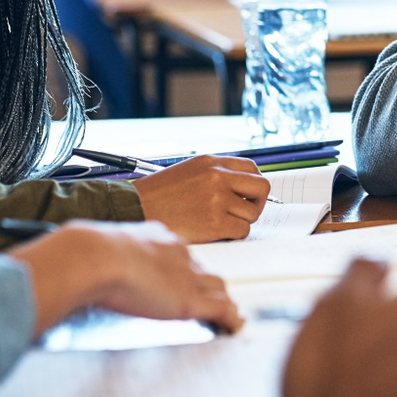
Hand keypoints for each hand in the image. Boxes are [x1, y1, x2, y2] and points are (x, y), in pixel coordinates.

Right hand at [11, 219, 243, 336]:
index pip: (180, 254)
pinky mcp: (190, 300)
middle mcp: (178, 253)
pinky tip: (233, 326)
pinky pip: (221, 309)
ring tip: (224, 314)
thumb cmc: (89, 251)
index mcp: (158, 238)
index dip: (184, 269)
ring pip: (217, 287)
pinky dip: (230, 318)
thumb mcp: (100, 246)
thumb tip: (80, 260)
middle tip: (207, 298)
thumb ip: (102, 255)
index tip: (180, 279)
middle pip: (203, 270)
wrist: (95, 256)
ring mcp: (187, 277)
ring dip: (221, 301)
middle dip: (206, 284)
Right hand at [131, 153, 269, 241]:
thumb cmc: (157, 195)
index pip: (252, 168)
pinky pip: (242, 230)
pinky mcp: (214, 222)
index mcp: (211, 162)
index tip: (249, 195)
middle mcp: (217, 177)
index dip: (253, 185)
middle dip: (257, 202)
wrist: (135, 209)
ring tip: (220, 223)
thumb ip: (216, 175)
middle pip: (262, 188)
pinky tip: (216, 232)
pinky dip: (233, 234)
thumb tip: (242, 187)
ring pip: (252, 213)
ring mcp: (217, 199)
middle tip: (244, 212)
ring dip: (241, 221)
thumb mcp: (189, 171)